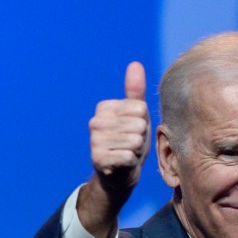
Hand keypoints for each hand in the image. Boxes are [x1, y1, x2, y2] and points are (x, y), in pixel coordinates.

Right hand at [90, 61, 150, 188]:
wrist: (119, 173)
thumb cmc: (130, 140)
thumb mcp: (136, 114)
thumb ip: (135, 91)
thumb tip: (135, 64)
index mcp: (103, 107)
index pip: (140, 108)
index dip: (142, 121)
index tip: (132, 130)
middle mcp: (95, 122)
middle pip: (139, 124)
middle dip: (140, 137)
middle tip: (130, 144)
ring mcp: (95, 141)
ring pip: (135, 141)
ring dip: (136, 151)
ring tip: (127, 153)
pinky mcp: (98, 160)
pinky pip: (129, 156)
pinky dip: (131, 162)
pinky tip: (123, 164)